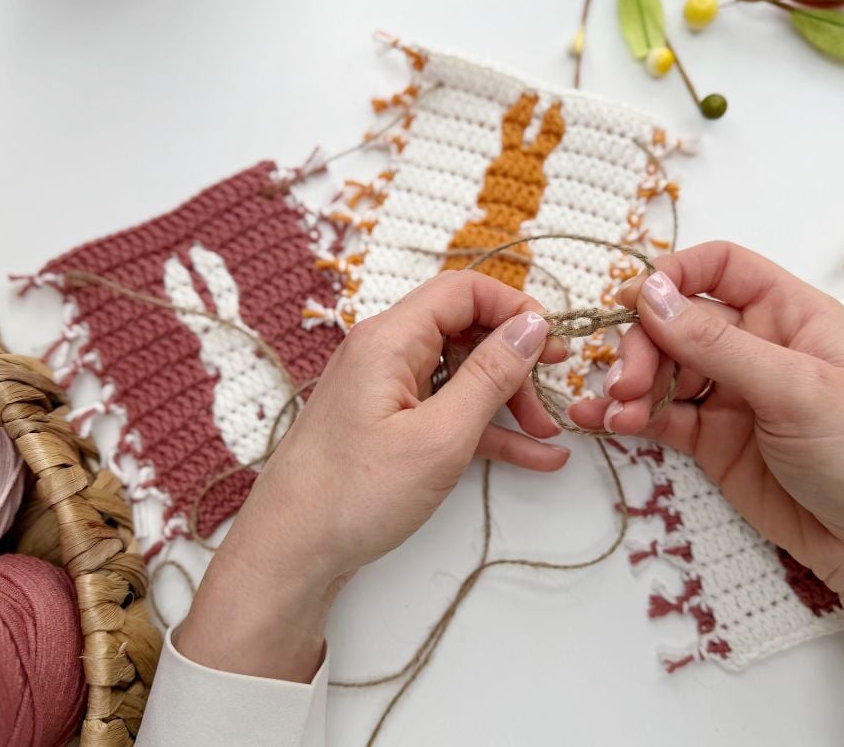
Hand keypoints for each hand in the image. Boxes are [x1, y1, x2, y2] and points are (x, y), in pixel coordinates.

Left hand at [176, 270, 567, 679]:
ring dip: (507, 401)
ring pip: (460, 376)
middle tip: (553, 399)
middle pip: (465, 332)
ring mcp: (385, 391)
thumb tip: (533, 325)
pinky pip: (447, 412)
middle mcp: (385, 354)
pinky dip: (486, 430)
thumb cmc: (356, 495)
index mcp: (389, 340)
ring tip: (548, 437)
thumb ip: (490, 376)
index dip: (515, 307)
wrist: (290, 553)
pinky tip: (533, 456)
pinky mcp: (388, 427)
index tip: (553, 344)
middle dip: (515, 364)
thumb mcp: (440, 436)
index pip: (463, 291)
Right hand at [569, 241, 843, 704]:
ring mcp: (731, 394)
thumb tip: (647, 293)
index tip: (633, 301)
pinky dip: (629, 416)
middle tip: (627, 383)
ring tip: (615, 413)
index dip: (674, 275)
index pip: (721, 268)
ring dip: (630, 384)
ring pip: (662, 369)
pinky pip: (660, 417)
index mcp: (790, 314)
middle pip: (678, 320)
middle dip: (644, 344)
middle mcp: (756, 345)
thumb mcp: (797, 390)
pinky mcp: (712, 441)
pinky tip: (601, 422)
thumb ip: (717, 343)